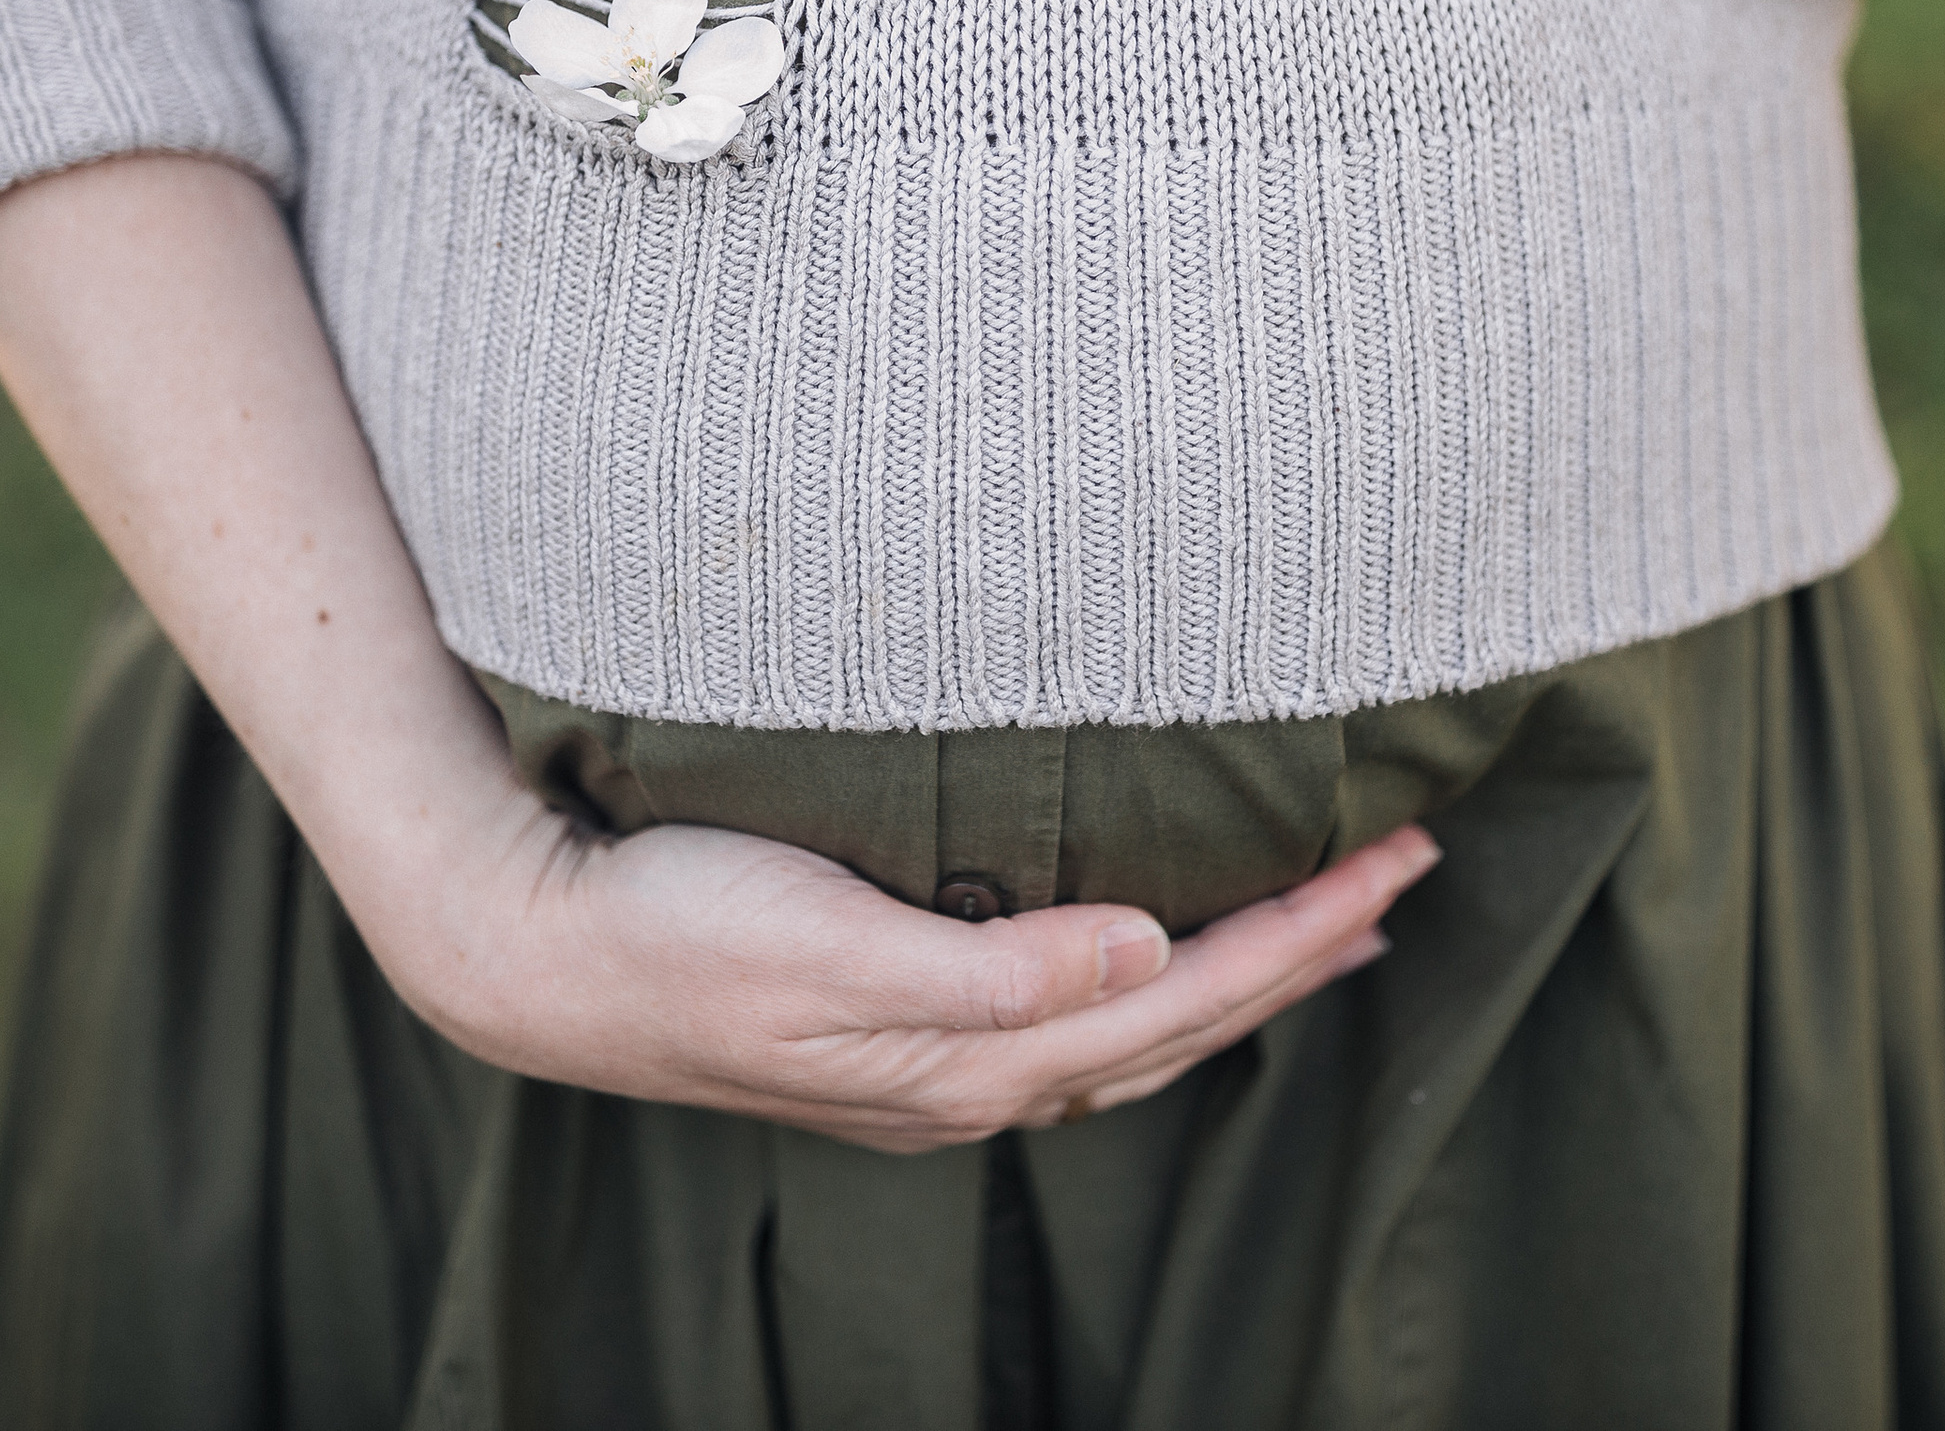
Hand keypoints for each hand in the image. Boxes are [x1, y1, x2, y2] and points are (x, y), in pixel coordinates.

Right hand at [399, 791, 1441, 1154]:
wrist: (539, 959)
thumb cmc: (673, 933)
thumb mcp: (825, 947)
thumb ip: (990, 969)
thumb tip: (1143, 950)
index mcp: (970, 1060)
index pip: (1180, 996)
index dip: (1296, 936)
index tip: (1394, 866)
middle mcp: (971, 1078)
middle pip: (1179, 1023)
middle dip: (1302, 956)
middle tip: (1405, 880)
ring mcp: (934, 1066)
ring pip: (1133, 1032)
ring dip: (1240, 980)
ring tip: (1324, 934)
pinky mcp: (899, 1030)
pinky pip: (1072, 1022)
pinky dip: (1152, 989)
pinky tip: (1158, 953)